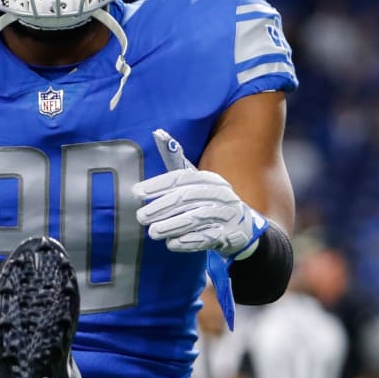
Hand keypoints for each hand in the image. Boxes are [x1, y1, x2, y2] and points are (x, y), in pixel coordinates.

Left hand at [133, 129, 265, 257]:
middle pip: (186, 198)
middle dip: (161, 207)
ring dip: (172, 225)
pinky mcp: (228, 234)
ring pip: (196, 218)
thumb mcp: (197, 181)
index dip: (158, 185)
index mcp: (209, 179)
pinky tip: (172, 244)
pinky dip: (189, 241)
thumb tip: (158, 133)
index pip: (181, 178)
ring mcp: (225, 214)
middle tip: (141, 216)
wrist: (242, 227)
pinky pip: (207, 238)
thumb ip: (177, 162)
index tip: (137, 192)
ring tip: (153, 232)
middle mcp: (219, 194)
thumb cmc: (210, 200)